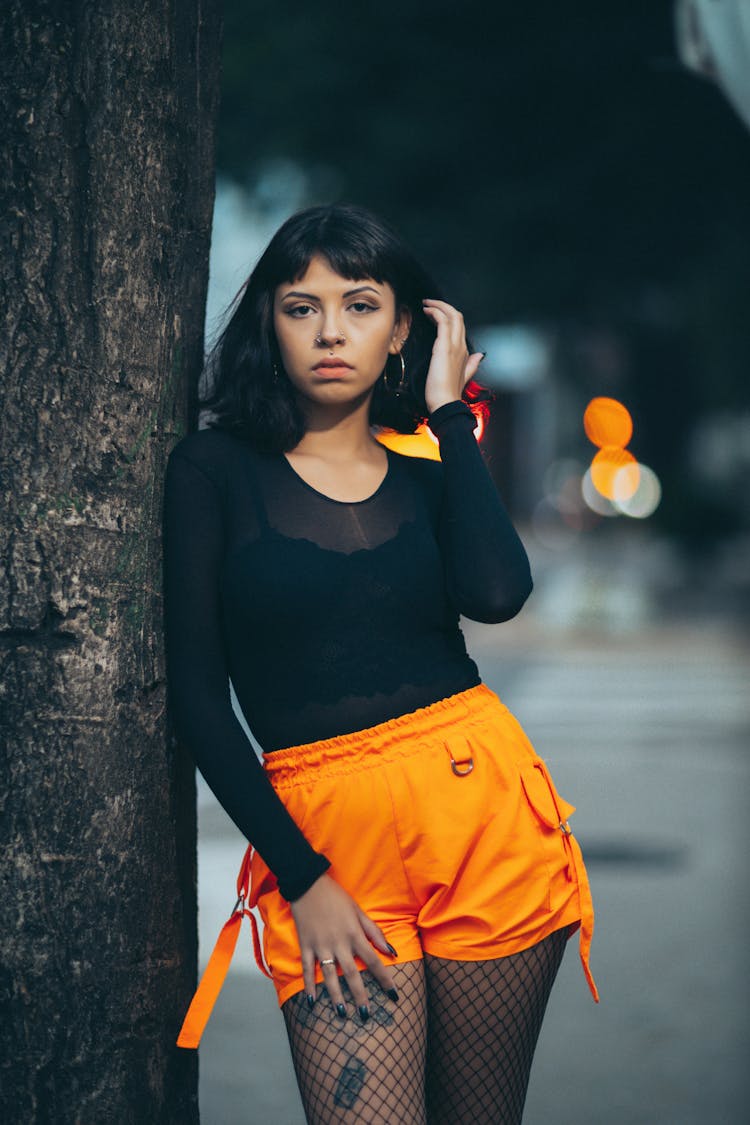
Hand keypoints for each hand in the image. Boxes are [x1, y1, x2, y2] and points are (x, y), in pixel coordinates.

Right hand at [290, 873, 397, 1018]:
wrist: (307, 884)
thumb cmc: (336, 897)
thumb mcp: (358, 911)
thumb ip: (374, 932)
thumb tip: (391, 951)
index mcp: (354, 934)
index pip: (374, 961)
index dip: (385, 979)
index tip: (394, 995)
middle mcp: (339, 943)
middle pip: (353, 974)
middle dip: (361, 995)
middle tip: (367, 1015)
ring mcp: (321, 945)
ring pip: (331, 976)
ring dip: (337, 996)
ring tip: (343, 1014)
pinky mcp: (306, 945)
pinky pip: (308, 968)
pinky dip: (309, 985)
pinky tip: (312, 1001)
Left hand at [422, 298, 483, 414]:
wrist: (446, 404)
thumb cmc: (448, 394)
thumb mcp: (463, 377)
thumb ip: (471, 365)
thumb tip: (480, 355)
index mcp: (465, 353)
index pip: (459, 328)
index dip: (448, 318)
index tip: (434, 315)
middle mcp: (462, 347)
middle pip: (458, 317)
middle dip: (444, 306)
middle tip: (430, 304)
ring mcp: (454, 346)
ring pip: (453, 316)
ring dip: (439, 306)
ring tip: (427, 304)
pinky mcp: (444, 347)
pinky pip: (443, 322)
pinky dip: (436, 313)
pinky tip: (427, 311)